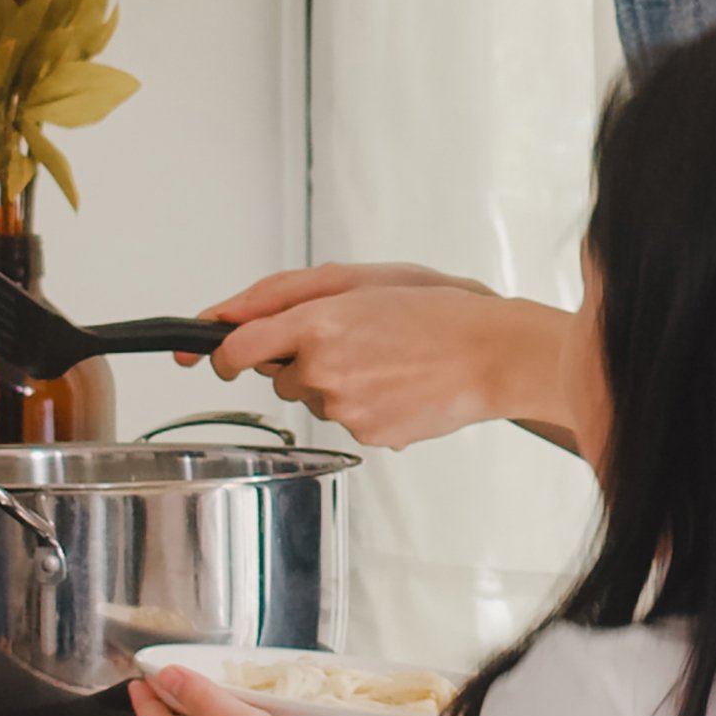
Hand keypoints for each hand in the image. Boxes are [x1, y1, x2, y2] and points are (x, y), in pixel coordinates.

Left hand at [195, 264, 601, 453]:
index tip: (222, 356)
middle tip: (354, 338)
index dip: (222, 354)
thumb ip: (280, 294)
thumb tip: (222, 316)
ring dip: (335, 381)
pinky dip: (364, 404)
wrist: (494, 354)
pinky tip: (397, 385)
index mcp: (318, 322)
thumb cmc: (436, 308)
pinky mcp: (368, 436)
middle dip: (301, 359)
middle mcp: (324, 369)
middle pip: (279, 376)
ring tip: (385, 359)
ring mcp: (345, 408)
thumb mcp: (358, 279)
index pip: (236, 349)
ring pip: (313, 399)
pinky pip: (345, 420)